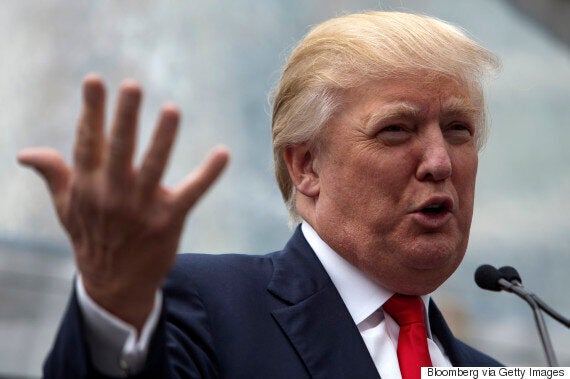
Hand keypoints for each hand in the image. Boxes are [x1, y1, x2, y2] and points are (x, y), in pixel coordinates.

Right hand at [18, 74, 228, 329]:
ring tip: (171, 110)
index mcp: (88, 185)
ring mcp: (141, 207)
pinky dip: (208, 173)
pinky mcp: (169, 220)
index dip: (92, 111)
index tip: (95, 81)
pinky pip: (192, 193)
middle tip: (132, 87)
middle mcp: (112, 193)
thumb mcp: (67, 208)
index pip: (88, 142)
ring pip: (154, 166)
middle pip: (119, 149)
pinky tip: (222, 153)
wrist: (114, 284)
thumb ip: (53, 174)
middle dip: (125, 117)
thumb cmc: (91, 237)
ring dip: (163, 138)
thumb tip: (25, 153)